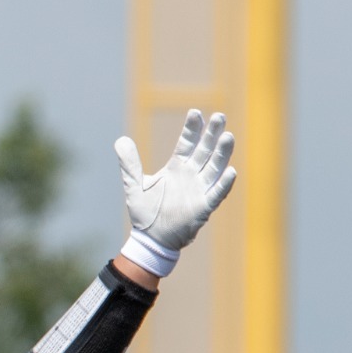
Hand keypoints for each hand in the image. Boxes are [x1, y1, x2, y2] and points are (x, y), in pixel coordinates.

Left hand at [114, 110, 236, 275]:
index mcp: (177, 167)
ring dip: (222, 153)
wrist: (151, 239)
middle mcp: (191, 175)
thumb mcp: (135, 185)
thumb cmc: (145, 213)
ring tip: (228, 136)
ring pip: (214, 167)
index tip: (195, 112)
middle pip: (205, 150)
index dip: (192, 129)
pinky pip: (216, 194)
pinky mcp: (203, 207)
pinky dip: (224, 184)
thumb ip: (129, 163)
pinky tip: (231, 171)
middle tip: (220, 116)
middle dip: (212, 134)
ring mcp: (199, 190)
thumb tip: (120, 139)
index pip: (188, 143)